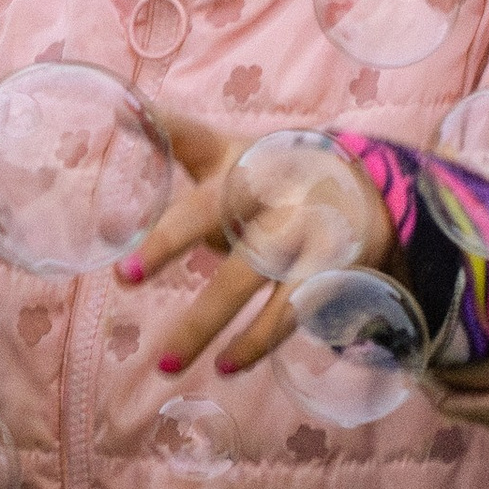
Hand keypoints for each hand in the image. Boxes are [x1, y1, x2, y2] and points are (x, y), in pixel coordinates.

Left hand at [121, 115, 396, 378]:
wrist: (374, 191)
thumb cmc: (275, 175)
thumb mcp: (229, 154)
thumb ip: (175, 147)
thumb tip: (114, 163)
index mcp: (241, 157)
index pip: (193, 139)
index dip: (161, 129)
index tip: (125, 123)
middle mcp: (269, 186)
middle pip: (215, 211)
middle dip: (170, 241)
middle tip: (122, 278)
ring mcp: (301, 227)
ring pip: (247, 277)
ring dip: (205, 322)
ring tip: (165, 364)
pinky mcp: (328, 268)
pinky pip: (289, 310)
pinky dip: (257, 341)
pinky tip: (227, 365)